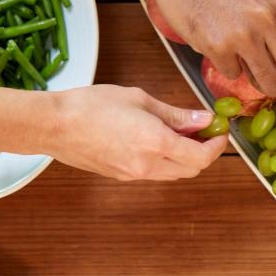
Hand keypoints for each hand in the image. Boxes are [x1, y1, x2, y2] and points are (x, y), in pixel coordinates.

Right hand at [45, 85, 227, 180]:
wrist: (54, 125)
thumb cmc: (92, 105)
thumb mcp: (140, 99)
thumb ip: (175, 114)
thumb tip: (203, 119)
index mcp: (156, 143)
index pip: (201, 156)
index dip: (216, 145)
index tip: (220, 131)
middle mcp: (147, 165)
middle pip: (191, 169)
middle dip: (204, 152)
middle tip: (204, 131)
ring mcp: (133, 174)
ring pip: (173, 174)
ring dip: (185, 158)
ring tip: (182, 133)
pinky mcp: (121, 176)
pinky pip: (154, 173)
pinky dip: (166, 161)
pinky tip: (159, 140)